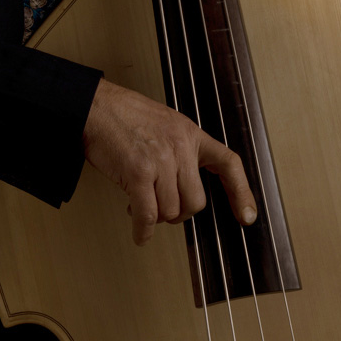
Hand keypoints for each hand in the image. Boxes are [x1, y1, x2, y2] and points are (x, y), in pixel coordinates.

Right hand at [82, 78, 256, 245]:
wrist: (94, 107)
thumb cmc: (122, 115)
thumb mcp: (164, 123)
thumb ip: (179, 150)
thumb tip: (182, 185)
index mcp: (190, 133)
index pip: (228, 163)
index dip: (241, 193)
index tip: (246, 216)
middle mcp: (180, 147)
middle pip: (195, 202)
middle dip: (178, 212)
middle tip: (162, 207)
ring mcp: (160, 161)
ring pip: (171, 211)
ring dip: (156, 216)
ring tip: (140, 205)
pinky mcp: (137, 173)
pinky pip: (147, 215)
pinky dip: (143, 230)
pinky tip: (139, 233)